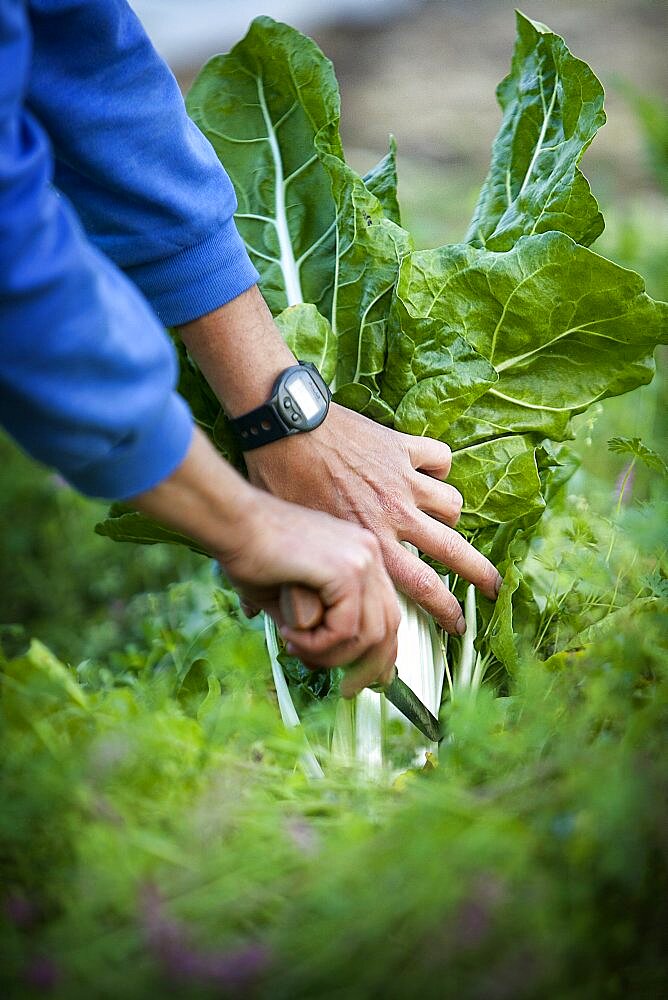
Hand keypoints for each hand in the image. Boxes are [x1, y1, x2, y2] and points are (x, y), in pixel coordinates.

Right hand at [130, 428, 398, 694]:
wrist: (232, 523)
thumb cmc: (250, 552)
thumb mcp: (293, 594)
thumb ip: (316, 621)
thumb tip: (326, 657)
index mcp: (361, 553)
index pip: (387, 611)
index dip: (382, 652)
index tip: (371, 680)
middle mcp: (369, 552)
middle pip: (389, 625)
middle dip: (369, 667)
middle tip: (349, 690)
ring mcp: (362, 559)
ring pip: (369, 634)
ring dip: (331, 655)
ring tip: (296, 648)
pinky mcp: (346, 569)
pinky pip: (345, 629)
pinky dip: (318, 644)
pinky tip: (290, 635)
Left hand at [177, 288, 501, 635]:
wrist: (286, 426)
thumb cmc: (282, 483)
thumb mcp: (292, 539)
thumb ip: (295, 575)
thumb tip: (262, 615)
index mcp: (372, 543)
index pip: (423, 587)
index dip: (446, 610)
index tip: (459, 624)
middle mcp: (395, 515)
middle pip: (454, 550)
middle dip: (481, 573)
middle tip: (495, 586)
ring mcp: (402, 480)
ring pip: (451, 504)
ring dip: (449, 513)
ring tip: (444, 517)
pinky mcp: (401, 447)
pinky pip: (439, 458)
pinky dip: (438, 465)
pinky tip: (428, 469)